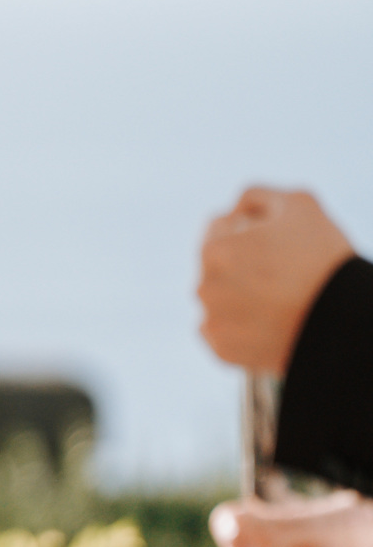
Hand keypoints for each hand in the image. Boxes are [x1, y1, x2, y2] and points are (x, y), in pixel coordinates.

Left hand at [198, 186, 353, 373]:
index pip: (221, 229)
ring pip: (221, 299)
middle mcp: (204, 287)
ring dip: (240, 296)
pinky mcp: (223, 350)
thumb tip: (235, 209)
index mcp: (215, 250)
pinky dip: (241, 327)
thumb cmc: (324, 259)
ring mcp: (213, 321)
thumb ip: (257, 196)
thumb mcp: (298, 204)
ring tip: (279, 300)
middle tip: (282, 274)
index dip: (252, 232)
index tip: (278, 245)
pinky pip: (225, 332)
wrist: (343, 321)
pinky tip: (269, 322)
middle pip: (219, 266)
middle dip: (242, 265)